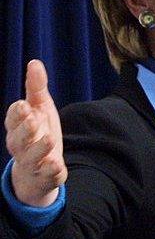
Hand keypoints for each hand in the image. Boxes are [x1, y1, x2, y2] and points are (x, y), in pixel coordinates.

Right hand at [5, 60, 65, 206]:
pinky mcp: (46, 176)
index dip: (17, 114)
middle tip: (33, 120)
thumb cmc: (37, 133)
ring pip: (31, 157)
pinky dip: (51, 170)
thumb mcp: (40, 109)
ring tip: (49, 139)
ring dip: (39, 148)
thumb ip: (37, 89)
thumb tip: (34, 62)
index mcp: (17, 128)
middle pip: (18, 139)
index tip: (24, 105)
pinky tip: (57, 164)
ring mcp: (32, 163)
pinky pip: (47, 174)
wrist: (39, 170)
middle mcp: (20, 146)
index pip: (13, 119)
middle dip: (25, 130)